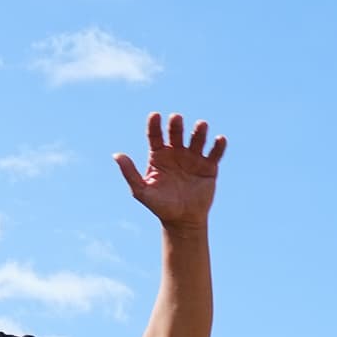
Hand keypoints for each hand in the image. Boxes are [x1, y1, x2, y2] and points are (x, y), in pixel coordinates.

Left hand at [116, 113, 225, 231]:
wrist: (183, 220)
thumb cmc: (160, 206)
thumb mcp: (141, 191)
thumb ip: (130, 173)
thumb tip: (116, 155)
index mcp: (159, 155)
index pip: (155, 135)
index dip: (154, 125)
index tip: (154, 116)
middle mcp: (176, 153)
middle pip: (176, 133)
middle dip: (176, 125)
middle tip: (176, 118)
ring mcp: (193, 159)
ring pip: (197, 140)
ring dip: (199, 131)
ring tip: (201, 125)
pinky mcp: (209, 167)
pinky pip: (215, 154)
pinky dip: (218, 146)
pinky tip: (220, 139)